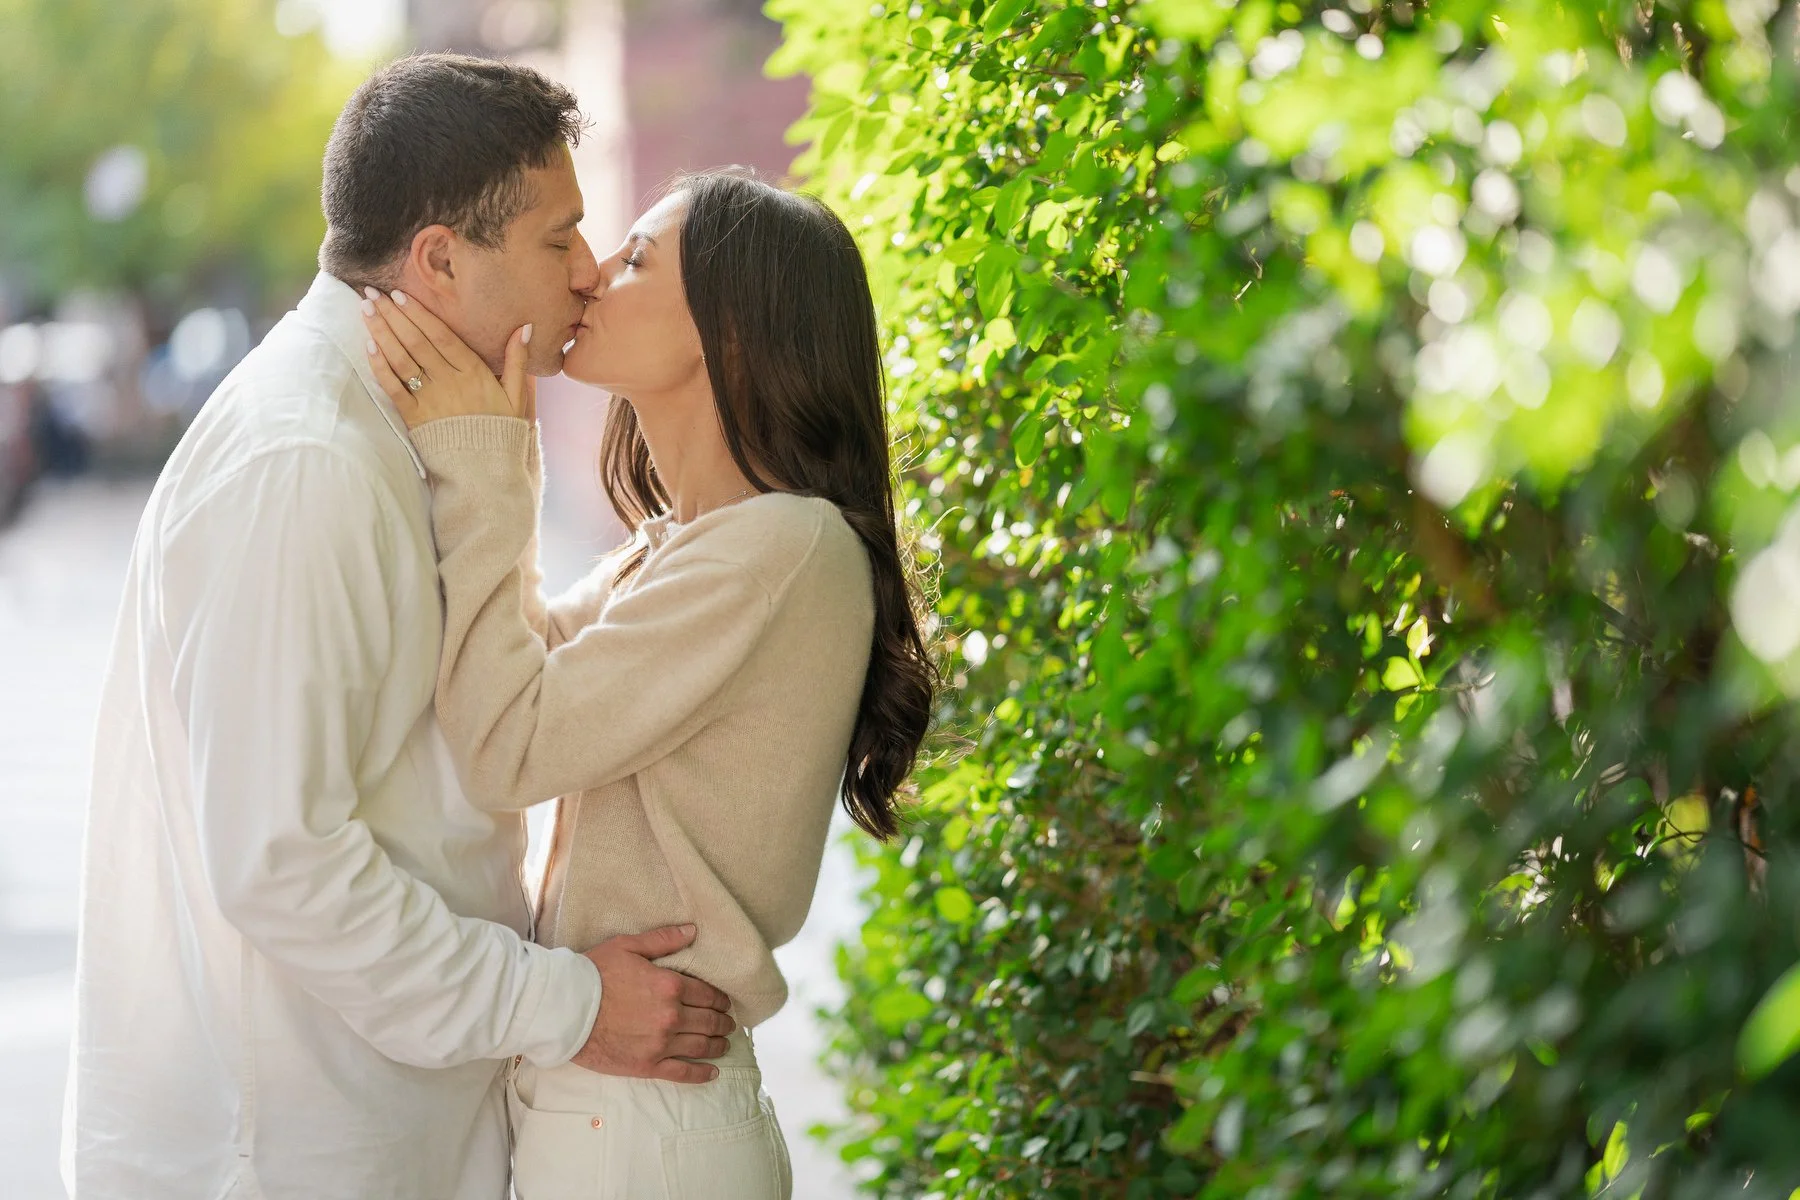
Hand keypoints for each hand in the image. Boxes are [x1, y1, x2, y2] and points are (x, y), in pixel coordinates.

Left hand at [360, 287, 537, 429]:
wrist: (485, 472)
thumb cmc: (501, 431)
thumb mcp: (517, 395)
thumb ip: (517, 359)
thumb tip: (526, 327)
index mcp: (473, 373)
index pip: (441, 336)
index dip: (419, 314)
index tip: (400, 294)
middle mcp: (449, 382)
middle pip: (416, 342)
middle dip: (392, 315)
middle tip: (372, 293)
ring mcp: (430, 400)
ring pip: (401, 359)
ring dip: (381, 333)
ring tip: (365, 310)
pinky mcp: (414, 418)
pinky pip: (393, 388)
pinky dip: (380, 366)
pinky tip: (369, 346)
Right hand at [570, 923, 735, 1083]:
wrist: (564, 1009)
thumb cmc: (593, 973)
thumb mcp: (628, 946)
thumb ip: (663, 940)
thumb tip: (692, 931)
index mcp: (670, 986)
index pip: (707, 994)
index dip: (720, 999)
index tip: (725, 1003)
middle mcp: (671, 1016)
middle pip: (708, 1021)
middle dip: (722, 1022)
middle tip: (729, 1024)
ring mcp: (660, 1044)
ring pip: (700, 1046)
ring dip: (717, 1045)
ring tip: (724, 1044)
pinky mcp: (646, 1065)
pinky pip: (682, 1072)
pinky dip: (701, 1073)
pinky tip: (713, 1073)